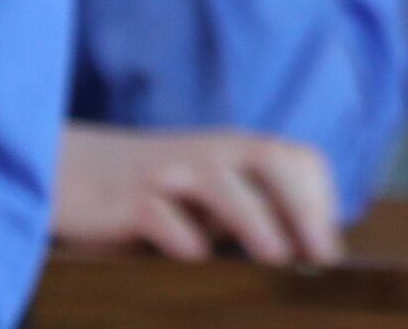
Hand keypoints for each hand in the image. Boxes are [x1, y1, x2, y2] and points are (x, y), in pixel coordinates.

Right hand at [53, 123, 341, 264]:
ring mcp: (170, 171)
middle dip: (304, 206)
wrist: (75, 169)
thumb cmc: (156, 192)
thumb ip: (248, 209)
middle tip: (321, 256)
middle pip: (272, 162)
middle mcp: (211, 152)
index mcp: (238, 149)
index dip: (322, 198)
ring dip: (255, 217)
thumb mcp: (209, 194)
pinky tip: (194, 258)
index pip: (298, 159)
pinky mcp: (126, 198)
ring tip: (276, 256)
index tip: (332, 246)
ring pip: (222, 182)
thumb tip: (303, 251)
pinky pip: (157, 211)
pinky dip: (179, 234)